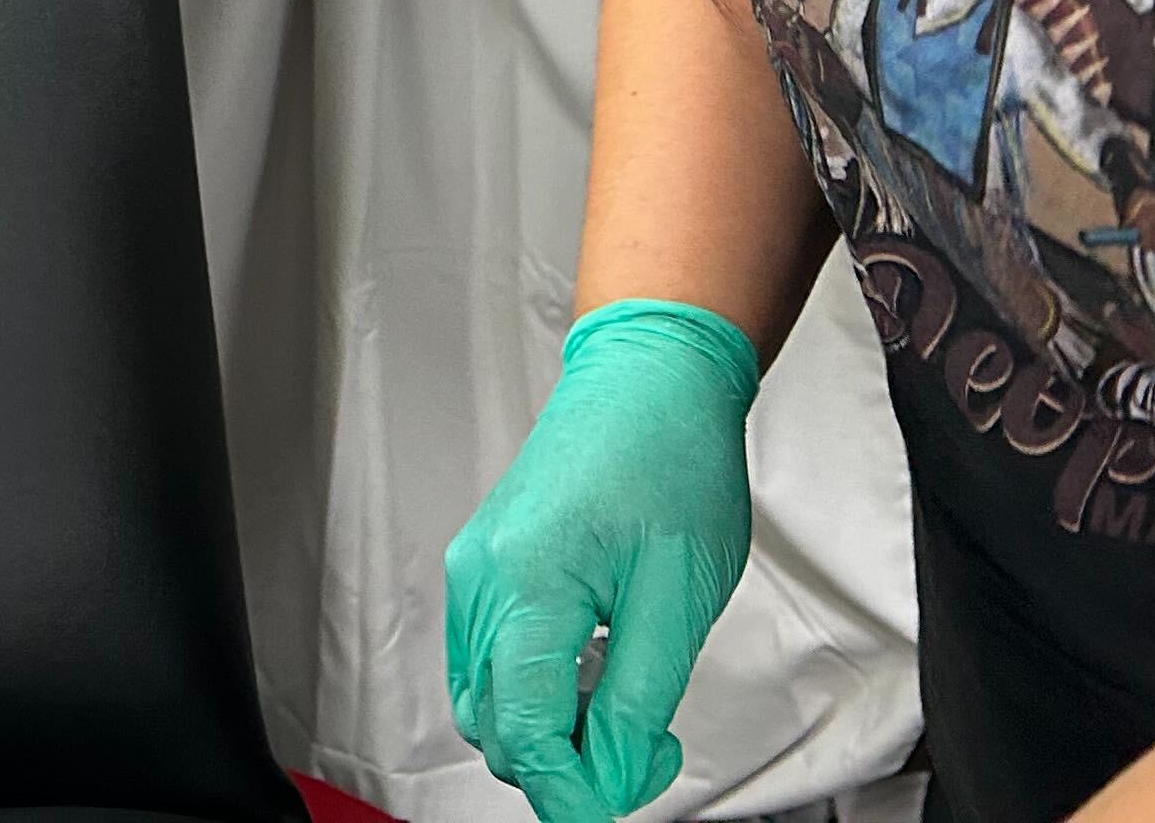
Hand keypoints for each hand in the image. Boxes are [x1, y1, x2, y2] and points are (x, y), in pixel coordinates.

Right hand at [445, 298, 761, 822]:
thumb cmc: (668, 457)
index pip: (524, 730)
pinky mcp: (488, 561)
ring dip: (550, 728)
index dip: (570, 792)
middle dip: (567, 763)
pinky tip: (599, 672)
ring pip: (486, 695)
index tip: (612, 809)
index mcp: (526, 582)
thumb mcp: (678, 596)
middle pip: (493, 724)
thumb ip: (641, 699)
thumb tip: (614, 773)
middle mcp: (482, 577)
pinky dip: (538, 688)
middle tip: (649, 752)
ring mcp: (477, 567)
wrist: (648, 375)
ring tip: (630, 708)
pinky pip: (492, 655)